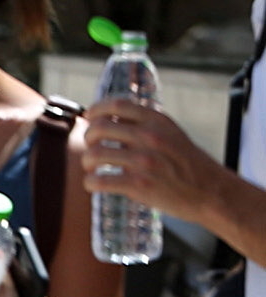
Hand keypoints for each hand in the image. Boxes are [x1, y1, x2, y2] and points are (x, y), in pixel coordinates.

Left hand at [75, 99, 235, 231]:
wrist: (209, 191)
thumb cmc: (185, 163)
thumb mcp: (170, 133)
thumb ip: (143, 126)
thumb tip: (108, 119)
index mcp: (157, 121)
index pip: (118, 105)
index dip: (97, 109)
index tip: (89, 117)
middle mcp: (149, 137)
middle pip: (99, 128)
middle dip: (88, 138)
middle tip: (92, 148)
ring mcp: (143, 161)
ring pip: (94, 154)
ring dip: (87, 162)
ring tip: (93, 168)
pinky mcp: (138, 184)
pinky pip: (98, 181)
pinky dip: (90, 183)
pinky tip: (95, 184)